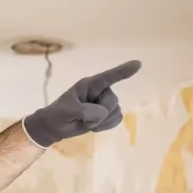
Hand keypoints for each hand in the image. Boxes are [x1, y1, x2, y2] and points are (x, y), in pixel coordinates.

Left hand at [22, 59, 140, 148]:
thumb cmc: (58, 114)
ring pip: (116, 112)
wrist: (55, 127)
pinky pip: (117, 120)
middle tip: (83, 118)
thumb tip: (102, 113)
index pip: (108, 77)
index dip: (123, 71)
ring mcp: (104, 103)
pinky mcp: (107, 114)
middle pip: (113, 102)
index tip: (137, 64)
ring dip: (101, 122)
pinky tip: (94, 126)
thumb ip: (86, 111)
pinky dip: (105, 126)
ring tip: (86, 122)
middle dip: (100, 114)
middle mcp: (100, 91)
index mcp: (89, 85)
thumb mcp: (68, 111)